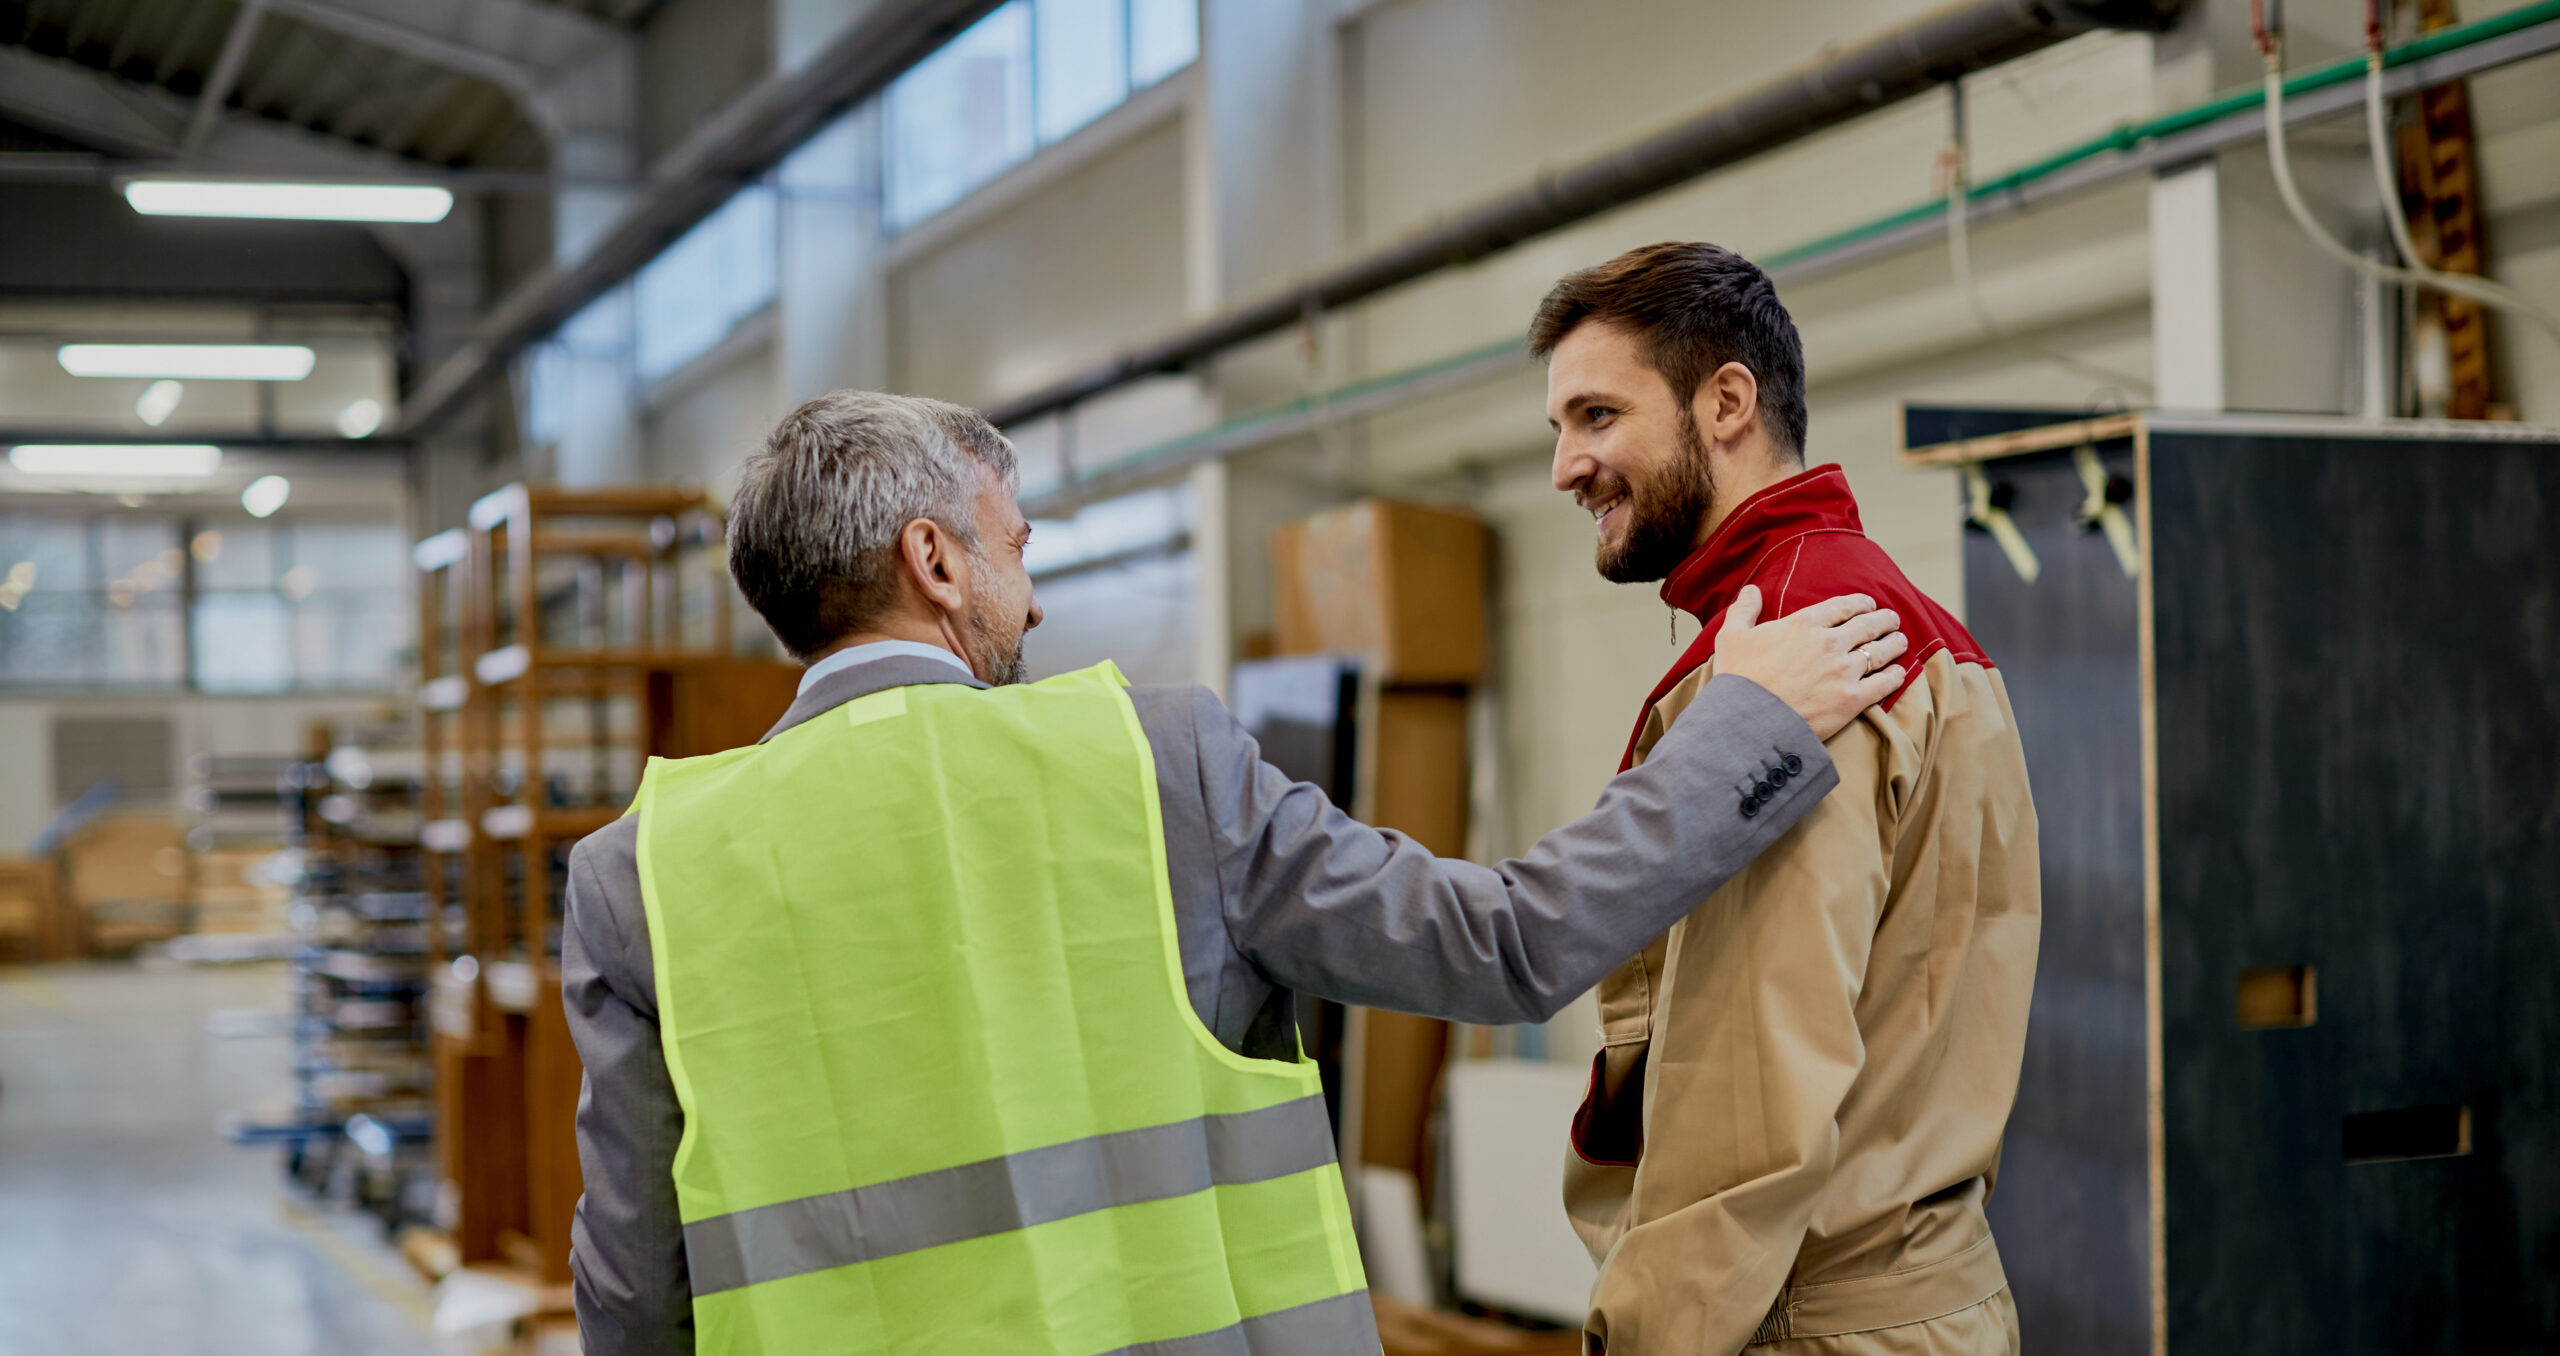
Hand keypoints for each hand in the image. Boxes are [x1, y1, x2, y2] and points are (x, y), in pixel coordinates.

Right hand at [1712, 585, 1907, 739]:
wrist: (1747, 720)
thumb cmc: (1737, 678)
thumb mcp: (1731, 636)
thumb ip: (1744, 610)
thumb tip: (1751, 590)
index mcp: (1805, 622)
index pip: (1844, 606)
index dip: (1860, 603)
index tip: (1868, 604)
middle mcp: (1830, 642)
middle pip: (1869, 624)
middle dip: (1884, 619)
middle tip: (1892, 620)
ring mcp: (1844, 671)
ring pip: (1881, 650)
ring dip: (1894, 643)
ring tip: (1900, 641)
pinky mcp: (1852, 700)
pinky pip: (1883, 683)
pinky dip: (1894, 676)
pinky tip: (1899, 673)